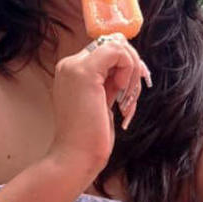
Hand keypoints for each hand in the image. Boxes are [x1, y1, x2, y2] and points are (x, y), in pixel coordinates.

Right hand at [47, 33, 151, 175]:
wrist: (76, 157)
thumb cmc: (90, 136)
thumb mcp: (103, 99)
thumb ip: (110, 79)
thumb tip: (131, 61)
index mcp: (72, 70)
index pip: (107, 49)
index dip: (126, 64)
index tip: (131, 88)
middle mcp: (70, 64)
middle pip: (115, 44)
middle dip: (132, 66)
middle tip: (132, 94)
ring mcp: (75, 66)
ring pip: (119, 46)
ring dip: (133, 72)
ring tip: (127, 100)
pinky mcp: (85, 72)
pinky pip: (118, 52)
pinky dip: (129, 69)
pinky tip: (121, 92)